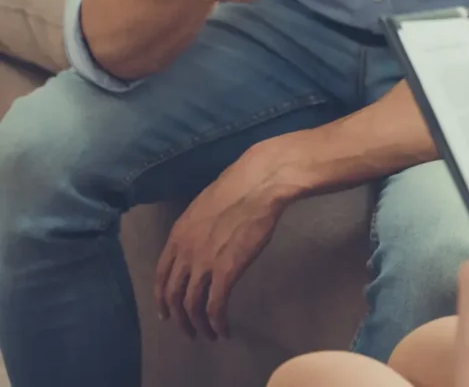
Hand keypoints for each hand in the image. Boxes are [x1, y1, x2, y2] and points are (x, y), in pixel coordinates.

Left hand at [155, 145, 286, 339]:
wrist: (257, 184)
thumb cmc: (237, 187)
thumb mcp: (204, 205)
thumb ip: (196, 228)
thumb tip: (200, 239)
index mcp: (178, 234)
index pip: (161, 275)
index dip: (162, 297)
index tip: (166, 312)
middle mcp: (185, 252)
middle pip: (173, 295)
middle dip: (178, 318)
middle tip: (187, 330)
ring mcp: (203, 263)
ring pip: (191, 306)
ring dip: (198, 325)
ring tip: (207, 335)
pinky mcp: (226, 272)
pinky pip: (215, 307)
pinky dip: (217, 323)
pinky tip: (224, 330)